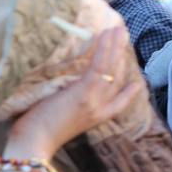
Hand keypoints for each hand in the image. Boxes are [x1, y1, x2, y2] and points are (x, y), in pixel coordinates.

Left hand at [5, 26, 135, 161]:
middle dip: (121, 56)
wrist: (34, 143)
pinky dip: (104, 48)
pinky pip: (99, 66)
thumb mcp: (60, 118)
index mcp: (96, 118)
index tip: (137, 83)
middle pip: (117, 79)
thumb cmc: (37, 133)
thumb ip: (68, 104)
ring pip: (111, 68)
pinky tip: (106, 35)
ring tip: (119, 29)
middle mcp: (100, 109)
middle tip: (123, 37)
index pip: (119, 103)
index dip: (129, 92)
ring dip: (116, 46)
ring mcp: (94, 100)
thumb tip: (61, 88)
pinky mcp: (84, 92)